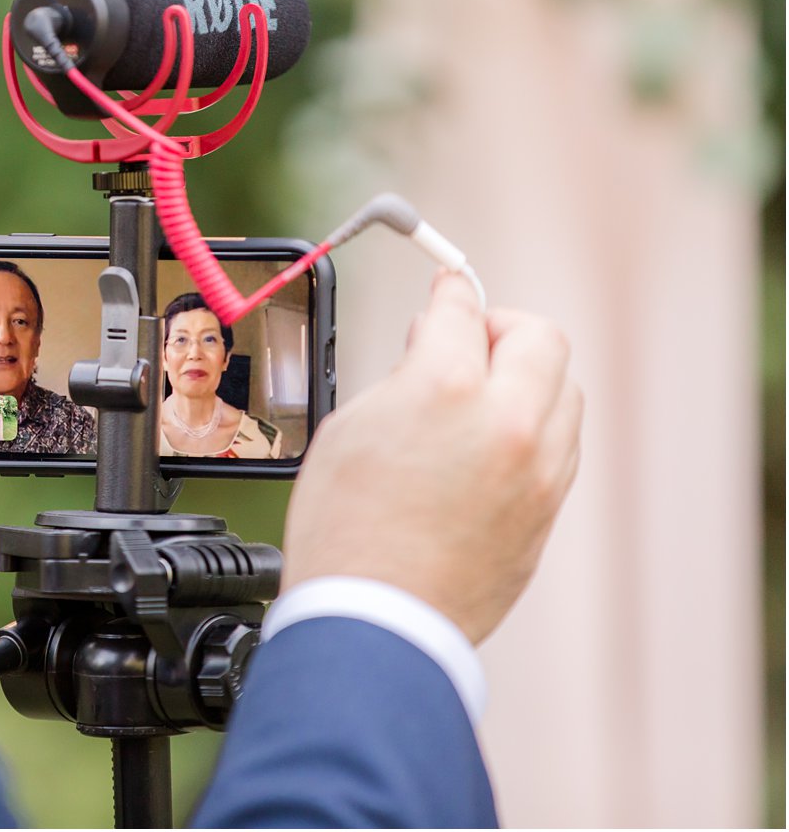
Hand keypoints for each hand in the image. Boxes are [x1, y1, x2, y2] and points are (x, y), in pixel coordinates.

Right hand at [282, 270, 582, 644]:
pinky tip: (493, 444)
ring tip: (481, 397)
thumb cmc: (344, 529)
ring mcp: (538, 470)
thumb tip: (431, 350)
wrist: (375, 620)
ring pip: (562, 391)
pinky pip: (560, 445)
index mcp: (447, 387)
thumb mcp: (351, 429)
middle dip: (501, 325)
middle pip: (538, 337)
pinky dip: (533, 428)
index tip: (447, 285)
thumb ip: (403, 377)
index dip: (448, 290)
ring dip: (525, 378)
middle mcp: (507, 421)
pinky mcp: (547, 512)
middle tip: (467, 339)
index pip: (461, 308)